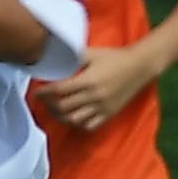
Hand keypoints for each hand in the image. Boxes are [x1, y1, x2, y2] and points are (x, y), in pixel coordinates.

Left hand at [38, 44, 157, 132]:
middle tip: (43, 101)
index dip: (44, 92)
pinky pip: (89, 125)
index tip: (37, 92)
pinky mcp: (109, 114)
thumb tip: (53, 57)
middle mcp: (94, 96)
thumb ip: (73, 56)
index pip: (59, 90)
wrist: (140, 66)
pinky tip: (72, 117)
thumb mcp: (93, 53)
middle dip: (49, 105)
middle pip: (63, 107)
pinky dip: (77, 124)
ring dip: (60, 116)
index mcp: (88, 80)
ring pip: (74, 119)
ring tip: (54, 110)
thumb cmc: (115, 57)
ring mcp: (102, 107)